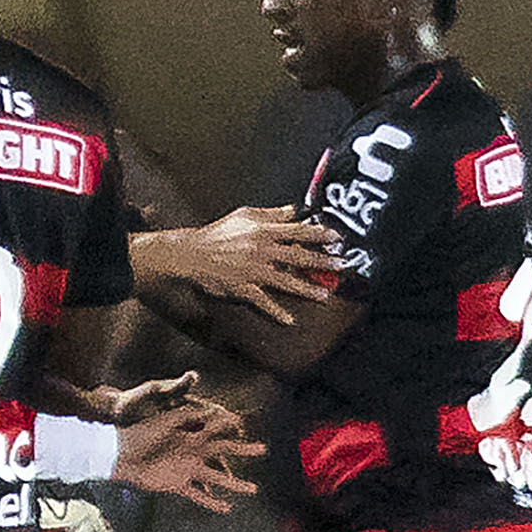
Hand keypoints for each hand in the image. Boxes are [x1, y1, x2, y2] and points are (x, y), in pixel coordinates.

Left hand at [112, 383, 264, 510]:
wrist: (117, 455)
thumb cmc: (137, 433)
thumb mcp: (162, 420)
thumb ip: (185, 414)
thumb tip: (211, 408)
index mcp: (187, 435)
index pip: (215, 429)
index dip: (230, 426)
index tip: (247, 423)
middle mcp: (190, 452)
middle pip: (222, 452)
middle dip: (242, 450)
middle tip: (263, 449)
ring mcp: (185, 470)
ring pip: (216, 478)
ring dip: (234, 484)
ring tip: (253, 489)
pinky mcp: (176, 484)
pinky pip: (198, 496)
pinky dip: (212, 502)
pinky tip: (227, 508)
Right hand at [149, 204, 339, 317]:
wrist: (190, 253)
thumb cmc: (217, 234)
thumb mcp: (243, 216)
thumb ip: (270, 214)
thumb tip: (294, 210)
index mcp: (262, 231)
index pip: (297, 231)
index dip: (319, 234)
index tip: (336, 238)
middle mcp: (261, 251)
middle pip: (298, 257)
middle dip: (322, 262)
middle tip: (341, 266)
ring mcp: (253, 271)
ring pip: (286, 281)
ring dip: (308, 290)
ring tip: (324, 296)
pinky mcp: (243, 288)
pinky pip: (263, 302)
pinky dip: (276, 313)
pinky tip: (290, 320)